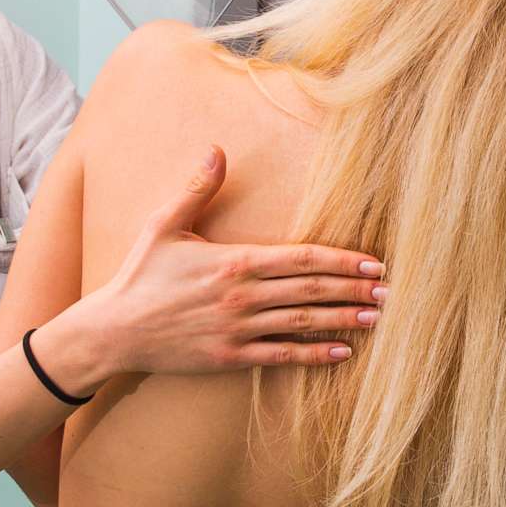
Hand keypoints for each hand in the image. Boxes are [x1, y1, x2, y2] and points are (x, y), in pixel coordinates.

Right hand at [43, 147, 383, 385]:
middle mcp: (242, 296)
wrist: (114, 330)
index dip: (340, 260)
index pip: (300, 258)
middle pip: (310, 291)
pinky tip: (342, 352)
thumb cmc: (141, 275)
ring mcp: (238, 329)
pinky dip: (314, 355)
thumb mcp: (164, 226)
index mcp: (233, 261)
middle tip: (391, 290)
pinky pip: (281, 356)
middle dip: (353, 288)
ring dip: (343, 319)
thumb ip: (196, 189)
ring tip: (377, 317)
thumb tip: (217, 150)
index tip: (372, 261)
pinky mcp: (230, 357)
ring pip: (302, 323)